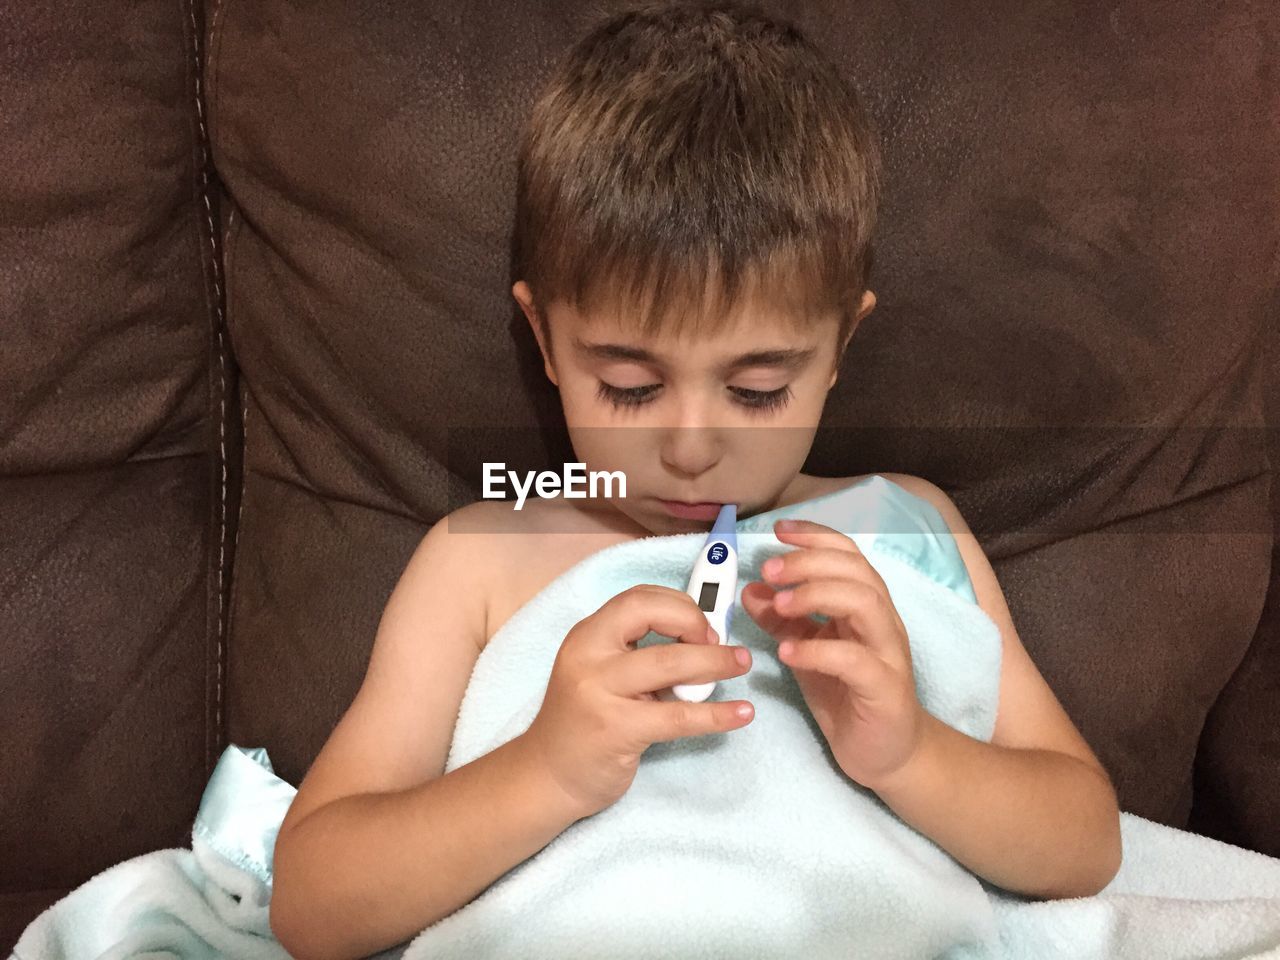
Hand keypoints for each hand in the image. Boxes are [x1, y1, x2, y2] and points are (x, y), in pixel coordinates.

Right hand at [520, 584, 753, 820]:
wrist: (548, 775)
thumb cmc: (584, 719)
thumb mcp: (601, 672)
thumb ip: (638, 651)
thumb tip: (701, 637)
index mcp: (587, 635)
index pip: (637, 598)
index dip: (679, 605)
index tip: (703, 627)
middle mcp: (588, 656)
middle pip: (651, 616)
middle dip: (698, 625)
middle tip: (723, 647)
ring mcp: (599, 693)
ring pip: (669, 663)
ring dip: (714, 662)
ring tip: (740, 665)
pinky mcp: (616, 730)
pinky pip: (679, 717)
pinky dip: (717, 714)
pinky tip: (741, 714)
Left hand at [739, 517, 926, 791]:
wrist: (889, 753)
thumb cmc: (848, 695)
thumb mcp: (807, 651)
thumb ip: (783, 620)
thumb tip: (751, 590)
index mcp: (865, 606)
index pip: (848, 555)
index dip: (815, 537)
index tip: (779, 531)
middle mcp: (882, 622)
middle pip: (856, 571)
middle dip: (809, 563)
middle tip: (770, 570)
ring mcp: (888, 653)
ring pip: (866, 603)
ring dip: (818, 595)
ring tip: (779, 605)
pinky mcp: (885, 689)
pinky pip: (856, 661)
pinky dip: (819, 650)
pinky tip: (787, 651)